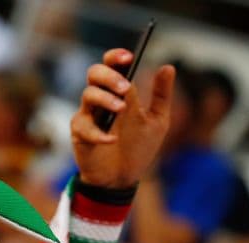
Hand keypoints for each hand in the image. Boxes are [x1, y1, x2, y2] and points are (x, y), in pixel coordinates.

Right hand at [71, 49, 174, 188]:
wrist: (123, 179)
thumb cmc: (138, 149)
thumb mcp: (157, 121)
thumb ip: (161, 96)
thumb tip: (168, 67)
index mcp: (119, 91)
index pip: (112, 65)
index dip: (116, 57)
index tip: (129, 57)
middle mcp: (101, 99)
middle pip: (95, 73)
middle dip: (110, 76)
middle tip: (126, 88)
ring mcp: (88, 115)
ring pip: (87, 94)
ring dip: (105, 99)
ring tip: (122, 109)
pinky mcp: (80, 134)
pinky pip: (84, 127)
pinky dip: (99, 133)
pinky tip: (113, 140)